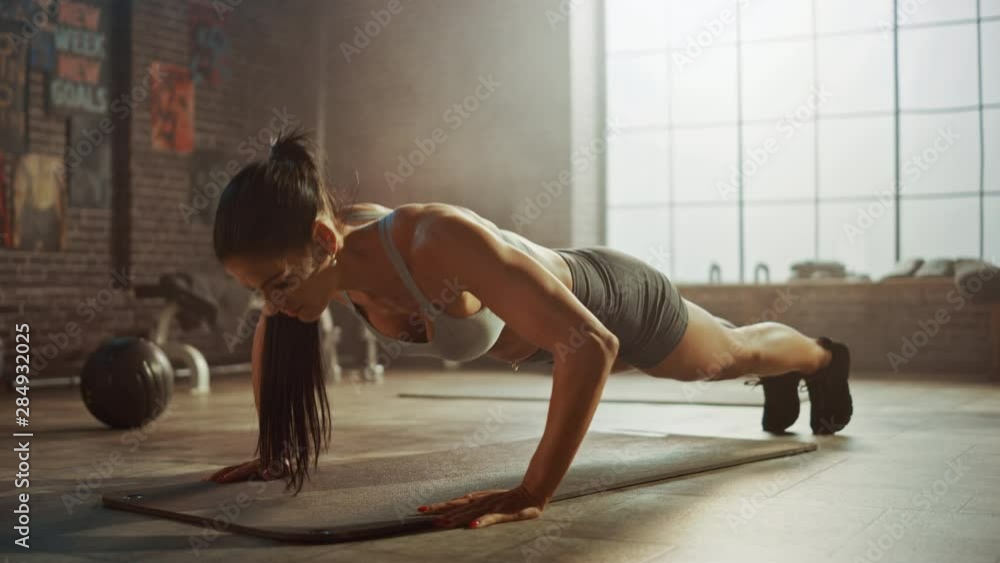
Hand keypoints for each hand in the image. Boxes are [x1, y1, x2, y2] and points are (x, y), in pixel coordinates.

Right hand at [203, 459, 285, 482]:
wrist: (290, 464)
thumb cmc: (287, 471)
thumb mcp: (285, 473)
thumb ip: (276, 472)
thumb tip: (265, 472)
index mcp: (260, 464)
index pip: (243, 470)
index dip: (233, 475)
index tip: (222, 481)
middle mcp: (252, 464)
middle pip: (232, 469)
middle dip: (219, 475)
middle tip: (205, 482)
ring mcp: (249, 466)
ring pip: (231, 470)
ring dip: (218, 475)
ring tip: (205, 482)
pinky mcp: (248, 470)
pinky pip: (234, 473)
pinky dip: (223, 476)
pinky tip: (214, 481)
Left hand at [416, 484, 546, 528]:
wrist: (532, 492)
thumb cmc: (511, 498)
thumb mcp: (490, 500)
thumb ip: (476, 503)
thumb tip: (461, 511)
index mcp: (477, 498)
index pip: (454, 502)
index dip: (438, 505)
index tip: (422, 509)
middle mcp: (481, 501)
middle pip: (457, 506)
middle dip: (440, 510)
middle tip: (422, 513)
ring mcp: (491, 506)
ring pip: (470, 512)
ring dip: (455, 517)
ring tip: (441, 522)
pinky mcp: (503, 512)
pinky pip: (490, 518)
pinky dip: (481, 522)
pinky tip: (471, 526)